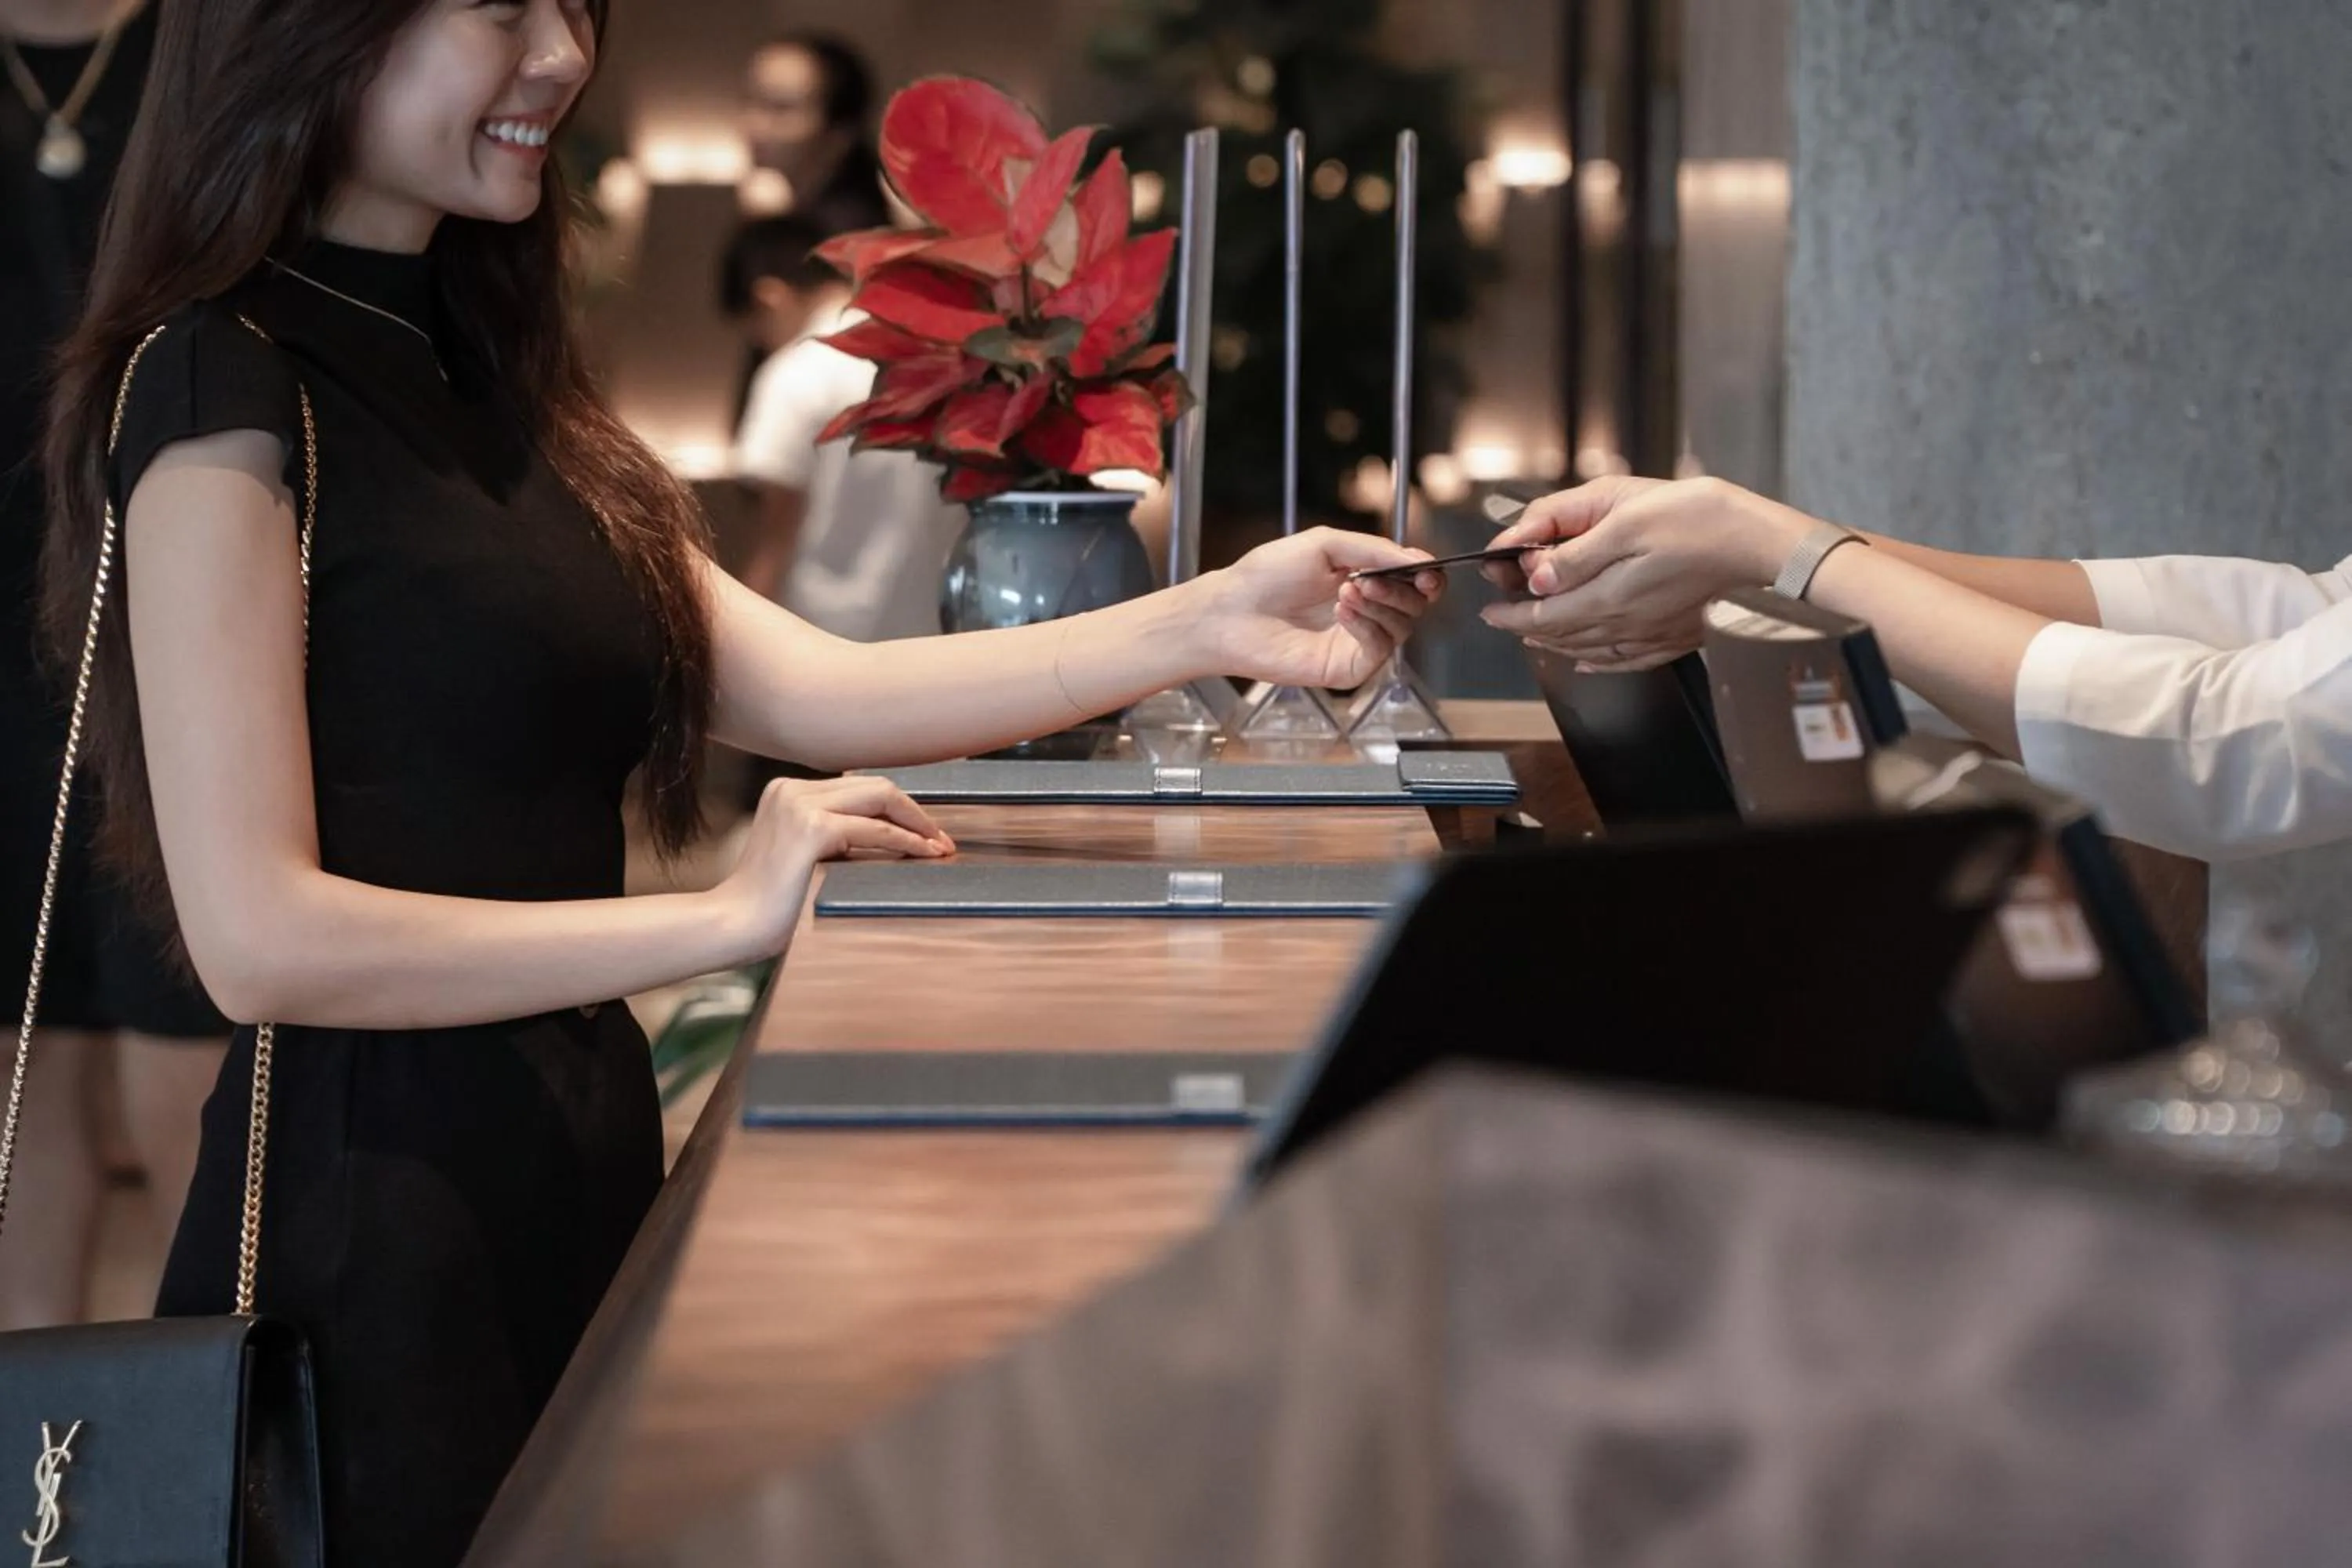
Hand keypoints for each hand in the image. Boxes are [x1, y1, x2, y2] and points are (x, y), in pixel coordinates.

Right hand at [718, 775, 954, 948]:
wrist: (732, 926)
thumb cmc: (767, 906)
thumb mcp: (802, 856)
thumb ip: (833, 838)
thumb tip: (888, 836)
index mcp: (786, 791)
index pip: (857, 788)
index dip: (897, 807)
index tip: (925, 833)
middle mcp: (791, 789)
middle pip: (873, 786)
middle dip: (914, 812)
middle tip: (942, 840)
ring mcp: (799, 805)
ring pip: (880, 799)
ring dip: (917, 824)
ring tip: (941, 847)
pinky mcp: (811, 828)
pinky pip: (876, 830)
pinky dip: (907, 841)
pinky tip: (926, 854)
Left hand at [1198, 527, 1443, 688]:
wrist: (1231, 612)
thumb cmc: (1267, 575)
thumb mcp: (1325, 545)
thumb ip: (1375, 550)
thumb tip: (1420, 560)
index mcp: (1364, 580)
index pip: (1413, 582)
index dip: (1427, 576)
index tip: (1426, 570)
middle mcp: (1366, 613)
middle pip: (1415, 605)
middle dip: (1402, 589)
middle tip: (1372, 579)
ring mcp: (1358, 642)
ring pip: (1403, 627)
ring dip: (1381, 604)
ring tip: (1346, 590)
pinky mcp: (1348, 668)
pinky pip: (1380, 649)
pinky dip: (1368, 626)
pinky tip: (1342, 610)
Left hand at [1477, 476, 1809, 670]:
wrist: (1766, 545)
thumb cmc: (1705, 522)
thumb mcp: (1627, 518)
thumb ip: (1577, 555)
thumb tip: (1538, 579)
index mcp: (1608, 597)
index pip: (1543, 615)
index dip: (1511, 613)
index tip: (1491, 608)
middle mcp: (1626, 625)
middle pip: (1562, 635)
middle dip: (1527, 626)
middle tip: (1505, 617)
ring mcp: (1652, 635)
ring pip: (1589, 649)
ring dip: (1557, 642)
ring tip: (1537, 633)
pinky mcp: (1676, 636)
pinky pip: (1627, 659)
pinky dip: (1600, 661)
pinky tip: (1591, 660)